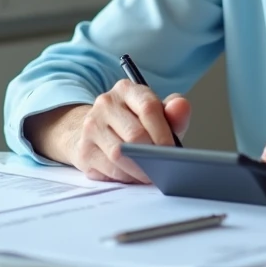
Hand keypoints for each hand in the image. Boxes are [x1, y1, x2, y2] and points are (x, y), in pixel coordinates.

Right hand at [26, 80, 190, 183]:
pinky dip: (126, 177)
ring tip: (152, 174)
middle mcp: (106, 103)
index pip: (148, 107)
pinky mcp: (83, 150)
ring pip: (120, 154)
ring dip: (140, 170)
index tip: (172, 151)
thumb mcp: (157, 114)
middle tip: (164, 167)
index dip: (163, 133)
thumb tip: (181, 106)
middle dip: (152, 155)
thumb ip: (174, 112)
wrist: (97, 130)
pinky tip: (134, 176)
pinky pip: (109, 169)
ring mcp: (91, 126)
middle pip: (134, 134)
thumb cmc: (134, 123)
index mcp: (127, 89)